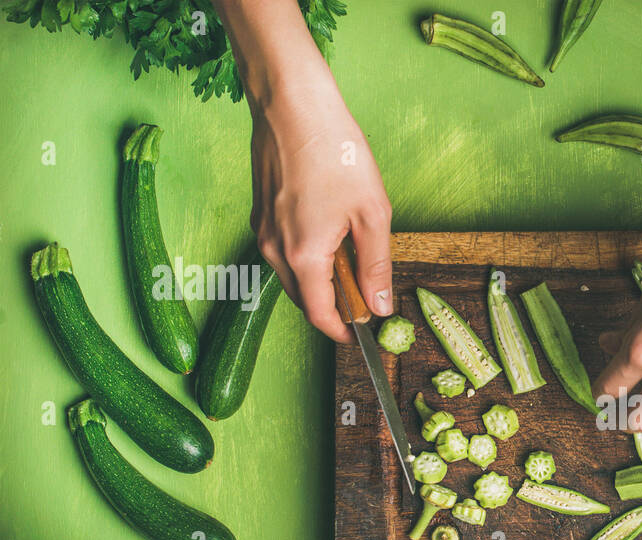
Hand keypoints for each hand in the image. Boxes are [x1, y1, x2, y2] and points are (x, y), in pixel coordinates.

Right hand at [249, 80, 391, 342]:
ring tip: (351, 260)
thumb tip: (380, 305)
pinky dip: (306, 256)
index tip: (360, 334)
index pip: (319, 314)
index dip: (341, 330)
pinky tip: (330, 235)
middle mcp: (274, 249)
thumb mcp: (372, 214)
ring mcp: (262, 229)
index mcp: (303, 256)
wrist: (292, 103)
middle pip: (303, 298)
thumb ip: (376, 265)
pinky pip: (283, 249)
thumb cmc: (335, 152)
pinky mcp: (260, 212)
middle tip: (365, 297)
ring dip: (320, 280)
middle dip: (333, 306)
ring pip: (292, 274)